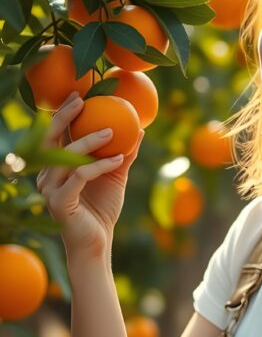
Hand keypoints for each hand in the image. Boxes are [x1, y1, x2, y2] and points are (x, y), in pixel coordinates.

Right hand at [36, 91, 143, 260]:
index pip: (56, 134)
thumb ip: (124, 153)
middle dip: (64, 117)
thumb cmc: (103, 208)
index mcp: (55, 167)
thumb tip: (140, 128)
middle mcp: (47, 175)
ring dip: (89, 141)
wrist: (97, 242)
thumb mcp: (115, 175)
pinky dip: (100, 165)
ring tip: (112, 132)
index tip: (80, 94)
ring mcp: (49, 189)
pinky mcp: (59, 202)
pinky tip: (119, 159)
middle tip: (83, 101)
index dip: (64, 113)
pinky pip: (80, 176)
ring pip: (66, 156)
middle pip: (49, 139)